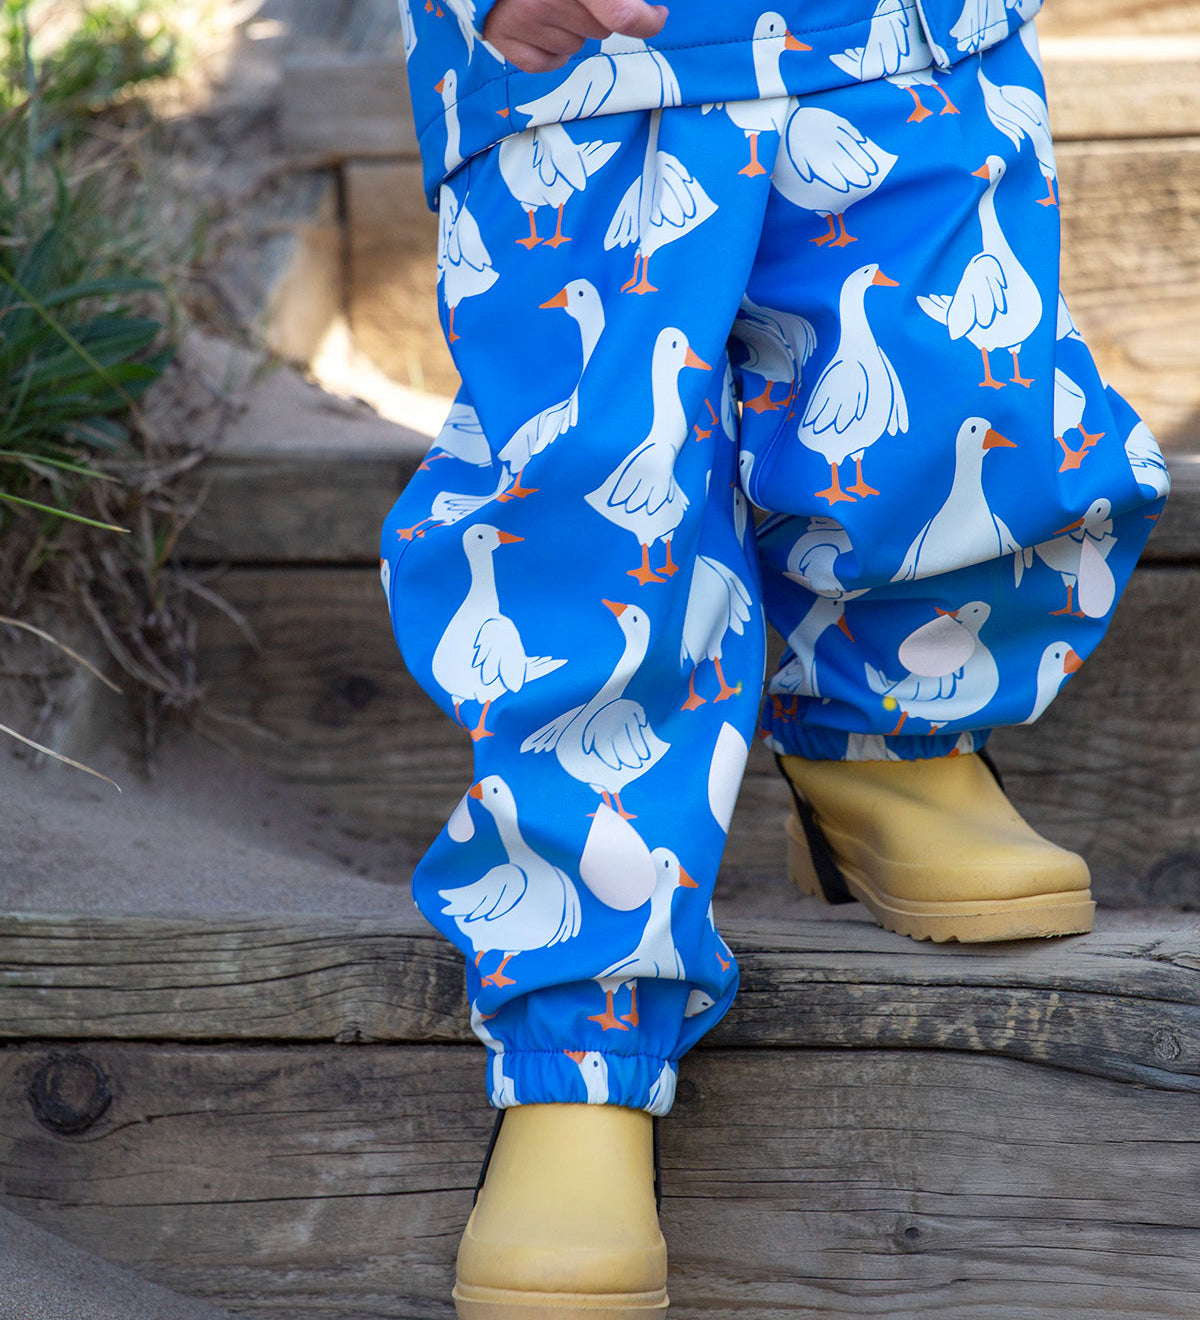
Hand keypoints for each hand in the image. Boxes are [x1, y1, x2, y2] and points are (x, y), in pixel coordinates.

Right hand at [483, 0, 667, 72]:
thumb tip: (648, 11)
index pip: (623, 13)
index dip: (647, 19)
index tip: (657, 16)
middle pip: (601, 29)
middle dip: (597, 14)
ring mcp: (523, 21)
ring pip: (576, 45)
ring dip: (571, 29)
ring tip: (549, 4)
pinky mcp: (505, 42)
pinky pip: (548, 63)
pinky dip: (550, 50)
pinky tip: (537, 27)